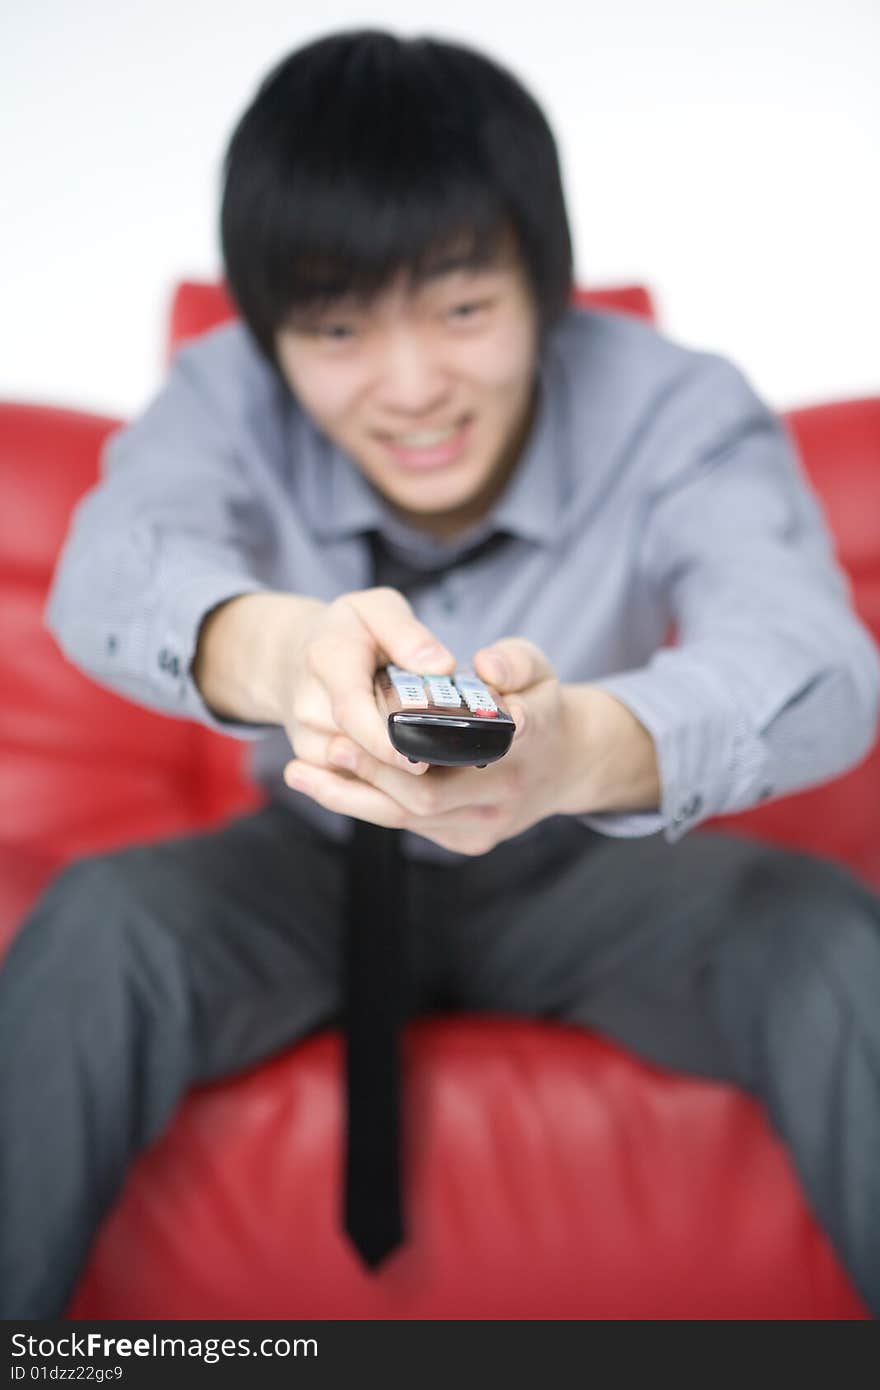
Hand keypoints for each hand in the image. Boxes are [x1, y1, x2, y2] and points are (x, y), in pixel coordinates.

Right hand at [277, 586, 456, 780]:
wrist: (293, 655)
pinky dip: (385, 779)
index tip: (419, 759)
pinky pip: (352, 782)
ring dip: (397, 773)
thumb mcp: (376, 608)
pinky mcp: (313, 760)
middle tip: (452, 757)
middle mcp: (309, 706)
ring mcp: (307, 738)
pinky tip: (409, 761)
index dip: (384, 742)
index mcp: (328, 660)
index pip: (352, 711)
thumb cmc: (346, 630)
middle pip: (358, 750)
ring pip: (357, 772)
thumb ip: (406, 632)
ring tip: (434, 755)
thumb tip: (440, 666)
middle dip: (404, 758)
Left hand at [283, 636, 580, 855]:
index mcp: (531, 736)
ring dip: (351, 798)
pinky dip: (366, 807)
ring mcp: (487, 823)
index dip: (424, 738)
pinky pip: (408, 828)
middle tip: (328, 747)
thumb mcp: (538, 667)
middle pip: (426, 794)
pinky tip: (327, 787)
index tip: (379, 725)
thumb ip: (514, 658)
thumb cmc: (539, 704)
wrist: (567, 765)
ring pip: (408, 818)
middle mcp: (507, 789)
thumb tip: (484, 664)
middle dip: (371, 772)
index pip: (481, 739)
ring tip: (299, 773)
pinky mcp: (468, 842)